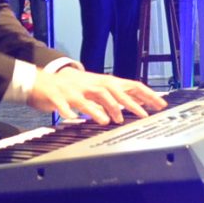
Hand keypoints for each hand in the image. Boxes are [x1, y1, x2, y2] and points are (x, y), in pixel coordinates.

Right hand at [27, 66, 166, 125]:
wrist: (43, 81)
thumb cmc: (72, 87)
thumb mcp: (95, 90)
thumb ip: (113, 97)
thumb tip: (136, 103)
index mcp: (102, 83)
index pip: (129, 85)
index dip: (145, 94)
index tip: (160, 104)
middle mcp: (91, 85)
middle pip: (113, 91)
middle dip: (128, 103)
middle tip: (141, 115)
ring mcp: (74, 90)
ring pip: (90, 96)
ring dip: (100, 108)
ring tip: (108, 120)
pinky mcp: (58, 96)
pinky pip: (63, 104)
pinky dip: (67, 110)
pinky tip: (72, 117)